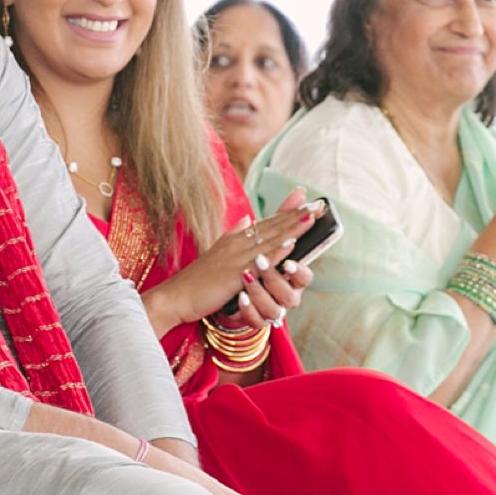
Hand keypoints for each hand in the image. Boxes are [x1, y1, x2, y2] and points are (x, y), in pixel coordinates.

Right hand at [141, 189, 318, 333]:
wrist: (176, 296)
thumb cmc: (197, 280)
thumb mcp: (217, 252)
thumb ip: (234, 235)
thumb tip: (246, 219)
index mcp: (235, 239)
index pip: (266, 222)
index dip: (287, 210)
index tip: (305, 197)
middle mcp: (237, 242)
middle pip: (273, 226)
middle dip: (297, 214)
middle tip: (319, 204)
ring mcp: (236, 256)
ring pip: (270, 239)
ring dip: (292, 227)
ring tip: (312, 216)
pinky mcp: (234, 273)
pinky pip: (260, 261)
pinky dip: (276, 251)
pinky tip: (291, 243)